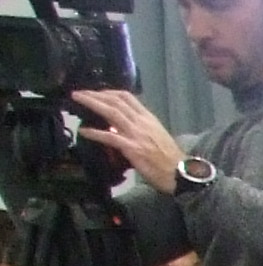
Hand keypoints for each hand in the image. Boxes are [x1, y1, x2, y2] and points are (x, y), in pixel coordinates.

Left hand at [65, 87, 187, 190]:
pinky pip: (110, 137)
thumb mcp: (157, 137)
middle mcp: (142, 122)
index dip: (108, 92)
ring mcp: (137, 134)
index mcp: (148, 119)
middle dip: (95, 94)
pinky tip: (83, 131)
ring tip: (77, 100)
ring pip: (111, 112)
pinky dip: (94, 133)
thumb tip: (121, 127)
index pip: (127, 97)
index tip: (97, 92)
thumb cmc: (172, 160)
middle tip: (79, 92)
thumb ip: (140, 129)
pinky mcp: (132, 148)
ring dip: (91, 104)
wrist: (182, 174)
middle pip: (115, 101)